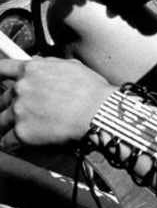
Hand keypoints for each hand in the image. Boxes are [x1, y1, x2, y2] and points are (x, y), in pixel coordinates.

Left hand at [0, 57, 114, 148]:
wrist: (95, 111)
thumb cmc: (90, 89)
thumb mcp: (71, 66)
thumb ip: (49, 65)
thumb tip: (40, 64)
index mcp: (32, 70)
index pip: (4, 68)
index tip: (0, 79)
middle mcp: (21, 88)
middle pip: (4, 98)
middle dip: (12, 104)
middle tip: (24, 110)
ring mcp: (19, 111)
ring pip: (1, 121)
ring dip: (8, 125)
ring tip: (19, 128)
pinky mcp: (21, 132)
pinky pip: (6, 142)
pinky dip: (10, 144)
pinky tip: (17, 144)